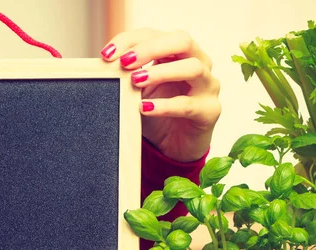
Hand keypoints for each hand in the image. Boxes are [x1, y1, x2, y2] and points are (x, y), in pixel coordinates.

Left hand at [101, 29, 220, 162]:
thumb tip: (105, 65)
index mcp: (179, 54)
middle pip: (181, 41)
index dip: (130, 40)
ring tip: (136, 80)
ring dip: (161, 72)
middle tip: (126, 62)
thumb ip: (128, 76)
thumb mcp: (139, 92)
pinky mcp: (209, 111)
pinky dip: (164, 105)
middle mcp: (199, 63)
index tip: (107, 54)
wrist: (174, 148)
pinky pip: (188, 105)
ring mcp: (208, 86)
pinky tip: (145, 108)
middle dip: (150, 48)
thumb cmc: (158, 114)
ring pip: (193, 68)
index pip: (156, 35)